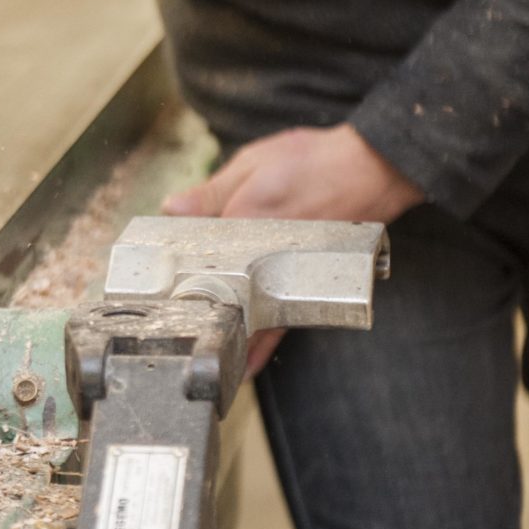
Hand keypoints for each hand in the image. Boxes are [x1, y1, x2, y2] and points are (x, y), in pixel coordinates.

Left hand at [160, 123, 421, 376]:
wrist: (373, 169)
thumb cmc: (315, 162)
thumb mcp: (253, 163)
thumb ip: (211, 192)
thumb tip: (171, 209)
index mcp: (244, 224)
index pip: (195, 258)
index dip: (174, 276)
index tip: (155, 293)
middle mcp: (266, 259)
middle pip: (225, 301)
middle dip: (202, 320)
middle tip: (177, 343)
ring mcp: (291, 275)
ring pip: (254, 321)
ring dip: (233, 341)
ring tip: (209, 366)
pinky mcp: (310, 283)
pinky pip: (281, 322)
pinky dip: (262, 343)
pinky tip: (249, 363)